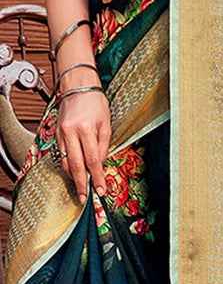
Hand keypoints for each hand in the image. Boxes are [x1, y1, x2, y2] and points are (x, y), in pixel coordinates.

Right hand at [56, 89, 111, 204]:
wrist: (77, 85)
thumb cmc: (95, 103)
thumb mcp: (106, 124)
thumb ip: (103, 147)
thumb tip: (100, 166)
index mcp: (85, 130)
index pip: (93, 161)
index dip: (96, 178)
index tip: (100, 190)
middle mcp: (70, 132)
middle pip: (76, 166)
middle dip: (81, 184)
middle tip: (84, 198)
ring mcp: (61, 134)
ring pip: (66, 162)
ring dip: (73, 178)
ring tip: (81, 188)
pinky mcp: (56, 134)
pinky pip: (62, 155)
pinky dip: (68, 166)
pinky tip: (75, 173)